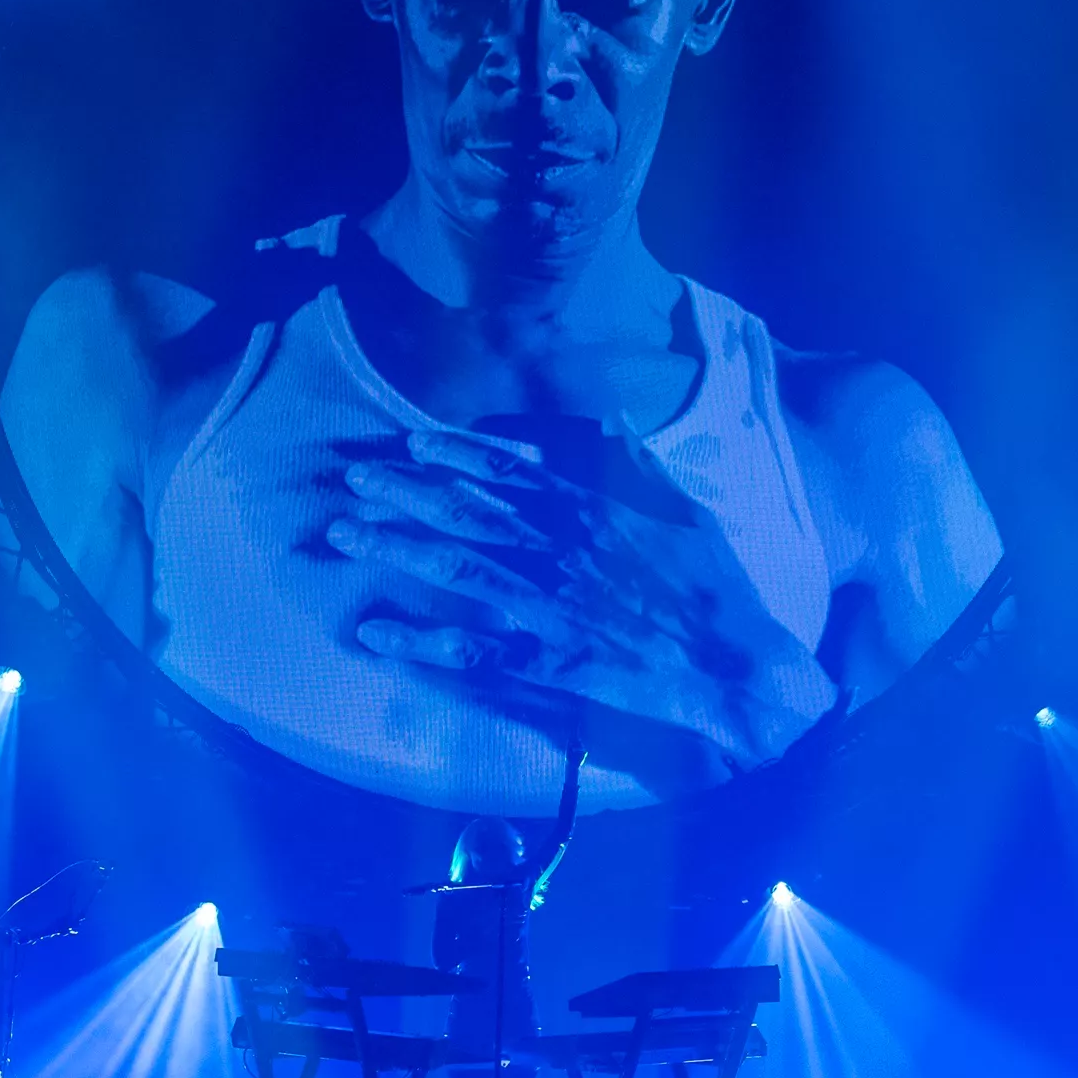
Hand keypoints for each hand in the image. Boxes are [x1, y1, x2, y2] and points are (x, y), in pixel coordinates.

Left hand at [334, 424, 833, 777]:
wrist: (732, 660)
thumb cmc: (712, 583)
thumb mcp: (679, 503)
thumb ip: (633, 461)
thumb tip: (605, 418)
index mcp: (588, 507)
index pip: (506, 469)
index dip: (452, 453)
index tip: (411, 440)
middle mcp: (557, 549)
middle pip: (463, 513)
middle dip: (403, 493)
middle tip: (354, 481)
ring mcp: (546, 605)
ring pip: (454, 571)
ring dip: (395, 552)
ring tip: (345, 537)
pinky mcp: (544, 659)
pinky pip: (467, 651)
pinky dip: (416, 645)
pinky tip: (373, 635)